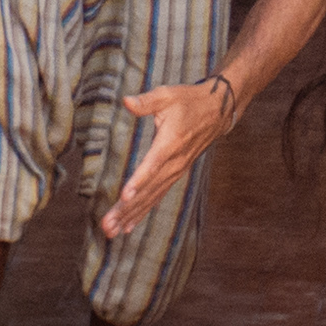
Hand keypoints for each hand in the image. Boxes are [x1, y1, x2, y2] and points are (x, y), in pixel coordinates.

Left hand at [96, 76, 235, 238]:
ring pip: (152, 198)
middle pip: (149, 189)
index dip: (139, 181)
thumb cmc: (188, 101)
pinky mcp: (175, 175)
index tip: (124, 197)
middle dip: (127, 209)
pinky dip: (143, 212)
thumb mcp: (168, 95)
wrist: (216, 112)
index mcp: (171, 142)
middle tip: (108, 224)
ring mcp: (176, 171)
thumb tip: (127, 102)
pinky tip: (129, 226)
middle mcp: (175, 162)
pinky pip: (158, 197)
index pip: (153, 164)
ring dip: (131, 215)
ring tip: (112, 230)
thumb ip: (146, 101)